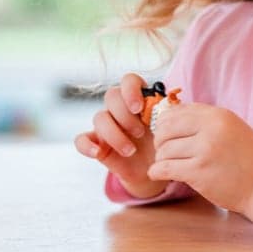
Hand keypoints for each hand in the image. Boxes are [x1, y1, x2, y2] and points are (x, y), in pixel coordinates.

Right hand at [74, 74, 168, 198]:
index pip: (129, 80)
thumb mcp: (171, 129)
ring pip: (98, 117)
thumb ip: (169, 113)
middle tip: (140, 133)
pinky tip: (97, 153)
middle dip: (125, 115)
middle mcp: (121, 108)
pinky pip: (81, 140)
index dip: (131, 90)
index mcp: (140, 99)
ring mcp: (107, 126)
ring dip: (114, 134)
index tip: (139, 108)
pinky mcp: (97, 144)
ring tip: (130, 151)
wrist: (156, 170)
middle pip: (111, 96)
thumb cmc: (165, 145)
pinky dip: (86, 145)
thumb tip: (170, 100)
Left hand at [149, 103, 252, 234]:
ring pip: (164, 150)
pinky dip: (157, 171)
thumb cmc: (248, 158)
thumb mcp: (232, 128)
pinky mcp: (198, 172)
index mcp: (218, 115)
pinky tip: (160, 174)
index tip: (166, 134)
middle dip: (160, 141)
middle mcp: (211, 128)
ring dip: (161, 158)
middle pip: (166, 128)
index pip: (176, 111)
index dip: (165, 123)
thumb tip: (172, 115)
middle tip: (164, 151)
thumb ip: (206, 121)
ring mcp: (204, 150)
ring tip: (169, 164)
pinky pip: (165, 168)